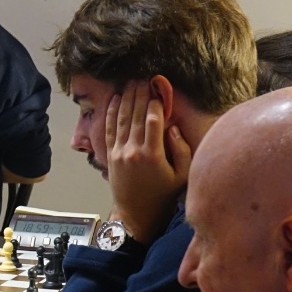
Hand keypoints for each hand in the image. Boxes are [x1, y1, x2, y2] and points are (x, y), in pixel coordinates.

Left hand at [105, 81, 188, 243]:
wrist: (136, 214)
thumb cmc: (163, 195)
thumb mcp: (182, 176)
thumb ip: (181, 150)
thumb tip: (173, 126)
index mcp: (153, 155)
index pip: (153, 121)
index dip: (156, 103)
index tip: (159, 90)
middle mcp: (133, 151)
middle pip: (136, 115)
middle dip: (140, 94)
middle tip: (144, 78)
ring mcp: (119, 152)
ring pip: (122, 119)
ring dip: (126, 98)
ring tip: (131, 82)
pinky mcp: (110, 155)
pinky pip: (109, 129)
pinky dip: (111, 112)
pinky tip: (114, 98)